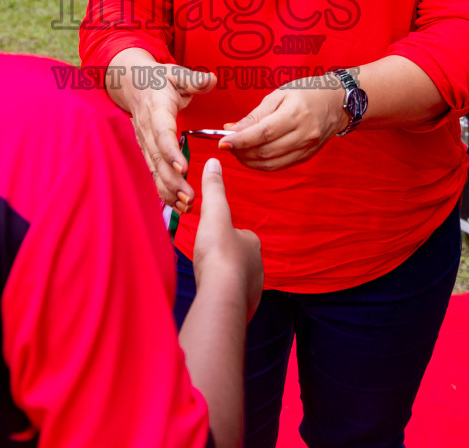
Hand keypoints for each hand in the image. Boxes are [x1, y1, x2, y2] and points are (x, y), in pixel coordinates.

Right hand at [122, 61, 217, 214]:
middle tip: (190, 197)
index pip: (162, 133)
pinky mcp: (147, 151)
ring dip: (168, 190)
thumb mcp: (176, 74)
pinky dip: (164, 190)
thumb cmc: (158, 80)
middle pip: (158, 159)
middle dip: (172, 181)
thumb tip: (212, 80)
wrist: (132, 84)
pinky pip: (154, 173)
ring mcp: (145, 143)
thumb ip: (194, 80)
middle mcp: (148, 130)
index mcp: (157, 111)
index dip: (171, 151)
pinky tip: (178, 205)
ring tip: (186, 206)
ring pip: (155, 170)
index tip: (183, 167)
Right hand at [191, 158, 262, 319]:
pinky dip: (226, 296)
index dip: (226, 236)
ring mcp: (253, 288)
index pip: (242, 235)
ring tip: (210, 278)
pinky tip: (214, 295)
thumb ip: (213, 189)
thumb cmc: (218, 254)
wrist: (222, 294)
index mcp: (253, 242)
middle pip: (240, 258)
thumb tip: (214, 161)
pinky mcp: (245, 307)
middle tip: (209, 260)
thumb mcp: (213, 214)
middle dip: (227, 259)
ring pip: (238, 279)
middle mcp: (258, 265)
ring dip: (226, 279)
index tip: (213, 240)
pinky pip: (235, 299)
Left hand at [221, 81, 345, 170]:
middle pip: (266, 151)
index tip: (223, 142)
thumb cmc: (306, 93)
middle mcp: (304, 134)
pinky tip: (252, 156)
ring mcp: (307, 148)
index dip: (240, 140)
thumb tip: (231, 129)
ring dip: (249, 161)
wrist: (336, 102)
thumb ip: (254, 115)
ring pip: (271, 163)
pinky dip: (262, 164)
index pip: (263, 133)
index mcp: (295, 114)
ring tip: (237, 151)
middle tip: (227, 145)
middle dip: (241, 151)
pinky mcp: (307, 157)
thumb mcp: (278, 95)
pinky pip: (280, 166)